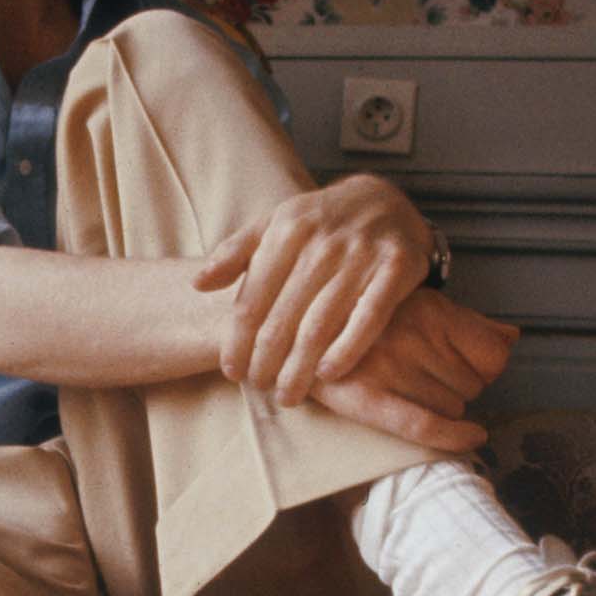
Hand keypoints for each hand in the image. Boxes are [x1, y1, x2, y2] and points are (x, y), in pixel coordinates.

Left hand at [194, 173, 439, 402]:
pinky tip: (328, 374)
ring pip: (320, 324)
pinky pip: (369, 318)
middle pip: (283, 318)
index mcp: (286, 231)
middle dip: (266, 362)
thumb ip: (234, 254)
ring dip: (300, 367)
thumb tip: (197, 284)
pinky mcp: (397, 268)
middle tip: (261, 389)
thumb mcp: (274, 224)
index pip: (252, 300)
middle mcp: (322, 242)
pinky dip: (347, 349)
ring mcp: (362, 255)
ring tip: (288, 395)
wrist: (385, 200)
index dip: (238, 342)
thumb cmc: (319, 223)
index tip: (233, 372)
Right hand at [307, 288, 517, 451]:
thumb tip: (512, 337)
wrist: (293, 324)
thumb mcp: (419, 305)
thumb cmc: (364, 319)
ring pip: (451, 407)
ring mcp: (389, 367)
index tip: (471, 368)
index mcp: (429, 308)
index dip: (489, 367)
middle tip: (427, 377)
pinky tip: (471, 438)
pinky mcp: (365, 397)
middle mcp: (413, 336)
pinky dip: (453, 437)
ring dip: (443, 407)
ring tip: (409, 390)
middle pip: (473, 385)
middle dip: (459, 386)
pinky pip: (424, 426)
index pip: (493, 354)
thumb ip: (468, 323)